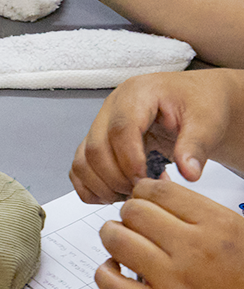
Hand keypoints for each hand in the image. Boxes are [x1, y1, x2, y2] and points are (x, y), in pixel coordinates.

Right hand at [70, 71, 242, 203]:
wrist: (197, 101)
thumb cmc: (201, 103)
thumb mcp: (208, 120)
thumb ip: (197, 146)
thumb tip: (188, 173)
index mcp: (138, 93)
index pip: (120, 128)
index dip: (129, 160)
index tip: (144, 180)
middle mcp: (111, 108)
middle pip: (95, 148)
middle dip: (115, 178)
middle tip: (140, 192)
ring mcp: (100, 126)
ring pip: (82, 161)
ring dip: (101, 186)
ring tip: (130, 195)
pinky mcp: (96, 143)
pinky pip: (80, 169)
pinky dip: (91, 188)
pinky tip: (116, 194)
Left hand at [96, 179, 243, 288]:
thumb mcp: (241, 234)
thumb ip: (204, 215)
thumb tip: (164, 197)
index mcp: (218, 225)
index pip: (160, 191)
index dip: (143, 191)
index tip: (142, 198)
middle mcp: (194, 249)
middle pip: (134, 211)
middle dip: (128, 213)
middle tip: (133, 222)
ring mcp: (173, 280)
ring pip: (117, 240)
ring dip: (112, 236)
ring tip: (121, 241)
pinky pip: (111, 284)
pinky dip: (105, 272)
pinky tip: (115, 269)